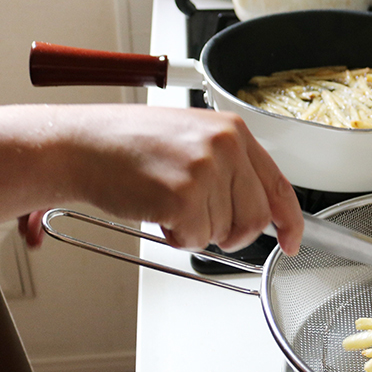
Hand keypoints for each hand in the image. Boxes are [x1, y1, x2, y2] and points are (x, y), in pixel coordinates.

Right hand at [0, 103, 303, 253]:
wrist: (80, 145)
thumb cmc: (127, 145)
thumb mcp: (190, 140)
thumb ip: (230, 169)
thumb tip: (258, 208)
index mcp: (232, 131)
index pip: (278, 184)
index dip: (289, 220)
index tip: (291, 240)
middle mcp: (225, 146)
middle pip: (256, 217)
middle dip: (232, 233)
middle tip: (200, 223)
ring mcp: (206, 170)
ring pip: (224, 231)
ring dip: (196, 230)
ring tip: (166, 201)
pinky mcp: (185, 195)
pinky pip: (197, 239)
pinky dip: (177, 236)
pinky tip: (156, 211)